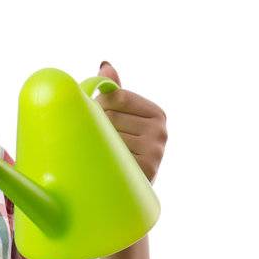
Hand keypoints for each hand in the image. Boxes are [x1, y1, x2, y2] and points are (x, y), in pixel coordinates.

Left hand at [95, 61, 167, 183]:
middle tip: (101, 142)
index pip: (117, 97)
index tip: (99, 118)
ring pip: (108, 136)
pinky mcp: (146, 169)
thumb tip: (105, 65)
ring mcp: (155, 150)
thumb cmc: (122, 150)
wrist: (128, 193)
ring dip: (98, 144)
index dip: (100, 106)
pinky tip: (108, 164)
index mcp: (156, 114)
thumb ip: (116, 93)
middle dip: (98, 127)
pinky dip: (103, 158)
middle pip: (111, 117)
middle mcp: (160, 131)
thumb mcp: (122, 120)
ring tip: (105, 155)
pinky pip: (111, 154)